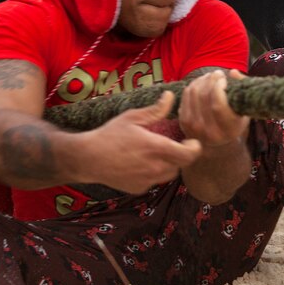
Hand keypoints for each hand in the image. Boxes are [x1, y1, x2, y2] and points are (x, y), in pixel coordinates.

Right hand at [82, 92, 200, 193]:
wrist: (88, 158)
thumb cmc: (110, 134)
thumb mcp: (132, 117)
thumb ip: (156, 110)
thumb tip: (170, 96)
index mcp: (156, 148)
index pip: (189, 154)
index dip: (195, 148)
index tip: (191, 140)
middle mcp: (155, 167)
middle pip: (181, 165)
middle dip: (181, 155)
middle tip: (174, 144)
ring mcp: (147, 181)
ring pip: (169, 174)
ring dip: (169, 164)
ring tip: (157, 152)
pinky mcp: (139, 189)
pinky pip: (155, 181)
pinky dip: (154, 173)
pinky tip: (141, 163)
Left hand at [179, 70, 248, 147]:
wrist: (218, 145)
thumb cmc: (234, 123)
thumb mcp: (244, 110)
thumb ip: (242, 90)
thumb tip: (233, 72)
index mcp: (228, 131)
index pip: (217, 105)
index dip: (218, 87)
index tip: (224, 79)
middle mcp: (209, 132)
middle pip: (204, 96)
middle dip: (211, 79)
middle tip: (218, 74)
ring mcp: (194, 128)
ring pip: (193, 93)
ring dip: (202, 79)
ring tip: (211, 77)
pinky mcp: (183, 122)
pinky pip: (186, 95)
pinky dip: (193, 84)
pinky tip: (202, 83)